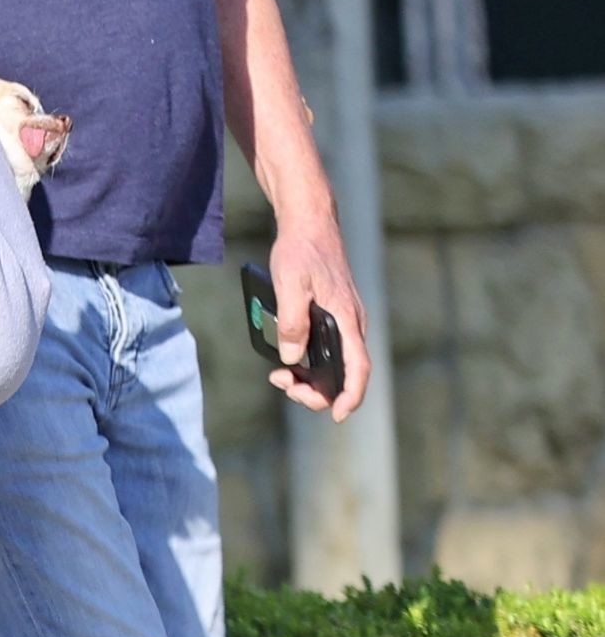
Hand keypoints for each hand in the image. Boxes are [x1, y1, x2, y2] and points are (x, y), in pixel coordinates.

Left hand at [268, 223, 369, 423]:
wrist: (309, 222)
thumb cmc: (301, 249)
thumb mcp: (290, 283)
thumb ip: (292, 321)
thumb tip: (293, 359)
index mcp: (346, 318)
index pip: (358, 368)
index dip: (351, 395)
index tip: (337, 415)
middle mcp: (351, 323)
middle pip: (344, 373)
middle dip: (316, 390)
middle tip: (283, 383)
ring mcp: (343, 319)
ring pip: (334, 363)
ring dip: (309, 376)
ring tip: (279, 375)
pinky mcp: (333, 314)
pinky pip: (326, 347)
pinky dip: (309, 360)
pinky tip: (286, 357)